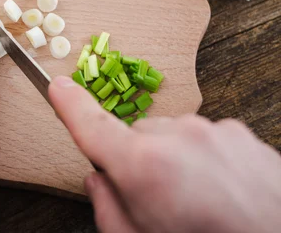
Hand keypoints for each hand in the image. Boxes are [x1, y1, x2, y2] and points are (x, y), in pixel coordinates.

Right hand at [49, 76, 280, 232]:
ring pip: (171, 138)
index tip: (57, 87)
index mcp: (145, 167)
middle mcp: (179, 137)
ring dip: (172, 161)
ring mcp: (213, 132)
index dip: (69, 105)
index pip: (92, 125)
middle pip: (135, 138)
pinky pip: (204, 140)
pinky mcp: (240, 135)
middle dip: (136, 162)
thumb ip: (107, 209)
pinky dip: (202, 161)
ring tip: (197, 203)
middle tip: (156, 202)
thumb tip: (98, 182)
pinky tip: (219, 193)